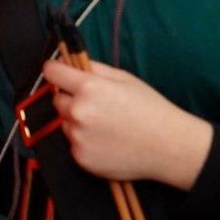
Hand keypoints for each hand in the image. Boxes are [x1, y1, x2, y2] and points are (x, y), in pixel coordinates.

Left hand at [42, 57, 212, 189]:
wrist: (167, 146)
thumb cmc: (150, 109)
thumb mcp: (124, 79)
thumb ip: (94, 68)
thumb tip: (70, 61)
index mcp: (89, 88)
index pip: (52, 72)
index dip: (54, 69)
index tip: (56, 70)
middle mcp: (78, 112)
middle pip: (57, 99)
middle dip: (70, 98)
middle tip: (95, 103)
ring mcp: (78, 137)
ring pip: (66, 123)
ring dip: (77, 121)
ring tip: (106, 125)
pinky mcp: (81, 158)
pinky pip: (74, 144)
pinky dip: (85, 142)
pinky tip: (107, 141)